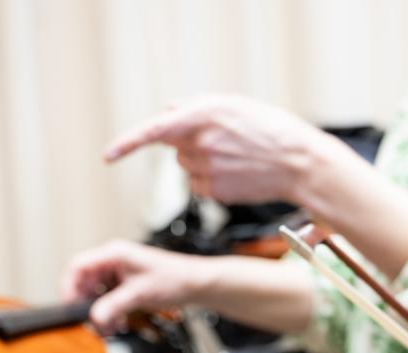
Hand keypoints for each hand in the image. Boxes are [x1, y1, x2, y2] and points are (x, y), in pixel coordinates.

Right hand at [61, 240, 212, 332]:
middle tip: (91, 323)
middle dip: (87, 305)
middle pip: (84, 282)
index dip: (69, 287)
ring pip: (95, 292)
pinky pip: (108, 297)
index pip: (77, 266)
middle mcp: (113, 260)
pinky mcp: (125, 282)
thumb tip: (94, 318)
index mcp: (114, 254)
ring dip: (99, 311)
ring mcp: (119, 271)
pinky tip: (117, 323)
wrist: (196, 284)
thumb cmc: (174, 279)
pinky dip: (109, 311)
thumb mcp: (139, 294)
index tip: (70, 307)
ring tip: (108, 327)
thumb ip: (114, 306)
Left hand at [103, 95, 333, 204]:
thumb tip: (168, 109)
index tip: (108, 156)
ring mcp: (207, 169)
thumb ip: (197, 107)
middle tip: (225, 145)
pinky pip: (201, 187)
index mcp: (202, 116)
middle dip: (192, 147)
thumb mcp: (234, 106)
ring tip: (237, 160)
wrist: (298, 162)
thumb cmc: (271, 131)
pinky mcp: (215, 191)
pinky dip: (213, 182)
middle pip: (176, 151)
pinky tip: (238, 175)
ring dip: (204, 165)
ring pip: (188, 170)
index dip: (127, 145)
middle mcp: (200, 143)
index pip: (153, 131)